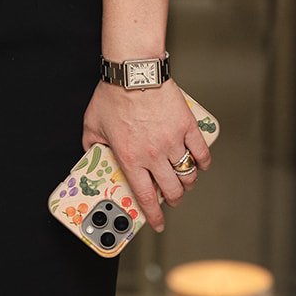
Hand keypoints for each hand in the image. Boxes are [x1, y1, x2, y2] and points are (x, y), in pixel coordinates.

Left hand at [80, 80, 211, 232]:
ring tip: (184, 182)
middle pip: (172, 190)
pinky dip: (203, 162)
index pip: (145, 197)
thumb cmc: (112, 95)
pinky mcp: (187, 126)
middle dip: (173, 200)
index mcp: (130, 158)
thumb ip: (92, 145)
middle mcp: (153, 155)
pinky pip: (201, 151)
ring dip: (187, 183)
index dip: (153, 215)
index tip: (158, 223)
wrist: (133, 72)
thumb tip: (93, 155)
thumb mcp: (92, 125)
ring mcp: (172, 141)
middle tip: (172, 199)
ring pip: (188, 174)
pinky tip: (200, 164)